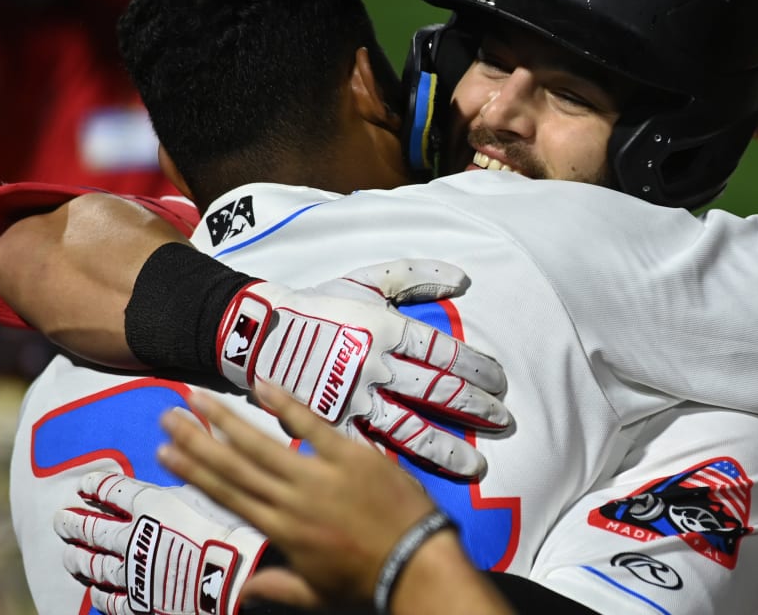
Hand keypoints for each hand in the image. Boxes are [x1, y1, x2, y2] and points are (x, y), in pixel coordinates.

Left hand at [55, 471, 266, 614]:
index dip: (96, 487)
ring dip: (79, 558)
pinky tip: (95, 593)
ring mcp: (133, 572)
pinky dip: (101, 596)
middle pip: (94, 528)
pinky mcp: (141, 601)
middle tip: (60, 520)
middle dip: (74, 522)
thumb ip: (183, 476)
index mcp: (148, 506)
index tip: (84, 486)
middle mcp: (132, 538)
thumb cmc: (227, 525)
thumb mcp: (206, 490)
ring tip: (68, 555)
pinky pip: (113, 601)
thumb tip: (174, 449)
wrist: (232, 571)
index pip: (112, 492)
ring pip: (95, 565)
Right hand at [159, 384, 441, 609]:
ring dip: (226, 419)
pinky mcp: (351, 456)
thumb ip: (276, 587)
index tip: (165, 452)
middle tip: (167, 414)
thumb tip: (240, 591)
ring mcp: (320, 475)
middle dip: (197, 439)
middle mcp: (291, 500)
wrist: (415, 563)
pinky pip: (313, 425)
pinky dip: (286, 405)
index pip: (227, 496)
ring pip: (261, 444)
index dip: (194, 473)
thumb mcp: (315, 594)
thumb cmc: (367, 580)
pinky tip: (261, 385)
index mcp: (280, 530)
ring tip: (197, 397)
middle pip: (234, 465)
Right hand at [215, 259, 508, 479]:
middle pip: (436, 392)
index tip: (499, 381)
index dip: (476, 368)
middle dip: (474, 407)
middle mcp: (375, 366)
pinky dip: (394, 465)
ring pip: (409, 428)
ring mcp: (352, 399)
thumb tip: (462, 280)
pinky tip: (419, 481)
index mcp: (386, 329)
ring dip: (446, 447)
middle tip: (502, 420)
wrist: (256, 329)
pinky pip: (367, 448)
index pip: (444, 353)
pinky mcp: (329, 424)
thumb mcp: (365, 282)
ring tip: (475, 464)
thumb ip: (415, 276)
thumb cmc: (316, 305)